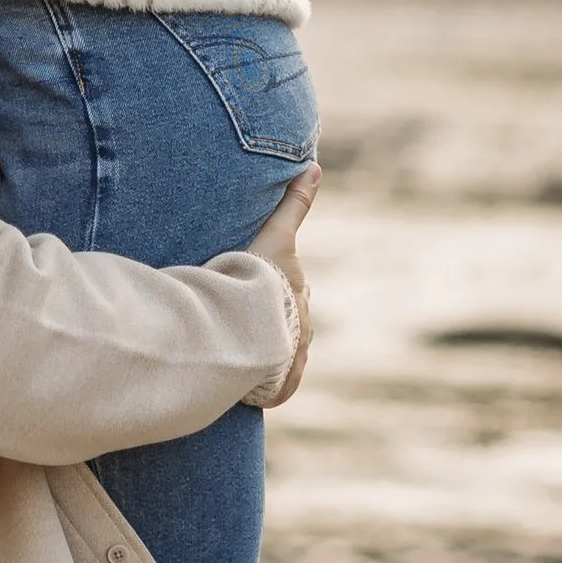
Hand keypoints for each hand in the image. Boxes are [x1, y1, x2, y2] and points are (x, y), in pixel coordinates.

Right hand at [248, 166, 319, 403]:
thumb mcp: (277, 235)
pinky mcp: (275, 381)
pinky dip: (267, 391)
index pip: (296, 298)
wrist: (253, 315)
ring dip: (268, 360)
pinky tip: (254, 395)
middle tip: (250, 327)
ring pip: (284, 359)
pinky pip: (276, 390)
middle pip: (292, 329)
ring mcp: (289, 356)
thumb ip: (295, 203)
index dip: (280, 295)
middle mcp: (300, 331)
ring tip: (246, 362)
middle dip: (276, 328)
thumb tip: (315, 166)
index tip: (263, 294)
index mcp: (299, 300)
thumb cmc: (264, 274)